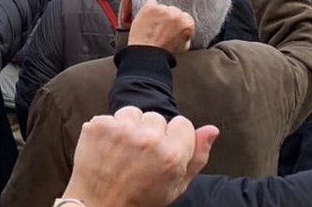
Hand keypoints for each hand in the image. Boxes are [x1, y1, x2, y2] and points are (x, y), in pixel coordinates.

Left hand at [63, 107, 216, 206]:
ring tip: (125, 150)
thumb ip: (197, 156)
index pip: (183, 123)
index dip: (174, 138)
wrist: (101, 203)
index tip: (163, 151)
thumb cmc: (142, 197)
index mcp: (172, 153)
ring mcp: (120, 130)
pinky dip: (109, 130)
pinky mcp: (98, 125)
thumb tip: (212, 129)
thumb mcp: (177, 184)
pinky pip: (111, 117)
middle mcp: (147, 138)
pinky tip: (108, 148)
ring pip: (133, 113)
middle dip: (151, 132)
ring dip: (130, 126)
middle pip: (157, 117)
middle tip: (141, 155)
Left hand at [128, 0, 195, 55]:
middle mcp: (176, 14)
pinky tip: (147, 19)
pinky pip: (151, 3)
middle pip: (173, 10)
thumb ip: (186, 34)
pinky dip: (149, 9)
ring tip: (153, 26)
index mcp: (187, 23)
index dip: (177, 23)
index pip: (185, 17)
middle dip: (168, 18)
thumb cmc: (163, 52)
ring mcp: (163, 10)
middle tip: (161, 28)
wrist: (148, 53)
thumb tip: (184, 30)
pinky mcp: (150, 7)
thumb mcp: (183, 46)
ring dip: (158, 14)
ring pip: (162, 7)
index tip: (172, 27)